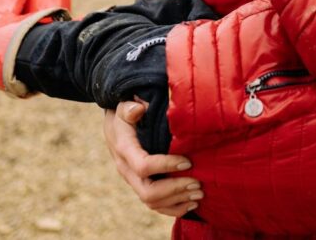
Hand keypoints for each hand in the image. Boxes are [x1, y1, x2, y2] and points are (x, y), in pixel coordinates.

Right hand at [102, 99, 203, 216]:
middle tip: (198, 183)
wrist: (115, 125)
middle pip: (148, 192)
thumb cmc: (125, 113)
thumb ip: (130, 108)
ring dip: (178, 201)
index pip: (144, 166)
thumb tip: (139, 109)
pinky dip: (173, 208)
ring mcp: (133, 181)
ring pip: (152, 202)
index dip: (166, 166)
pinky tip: (191, 204)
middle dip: (175, 189)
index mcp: (125, 150)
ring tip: (200, 194)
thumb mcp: (124, 106)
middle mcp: (127, 170)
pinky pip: (155, 205)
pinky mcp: (141, 186)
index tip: (188, 161)